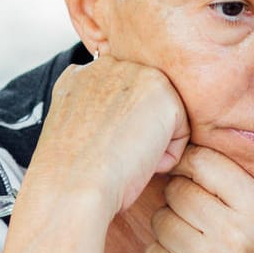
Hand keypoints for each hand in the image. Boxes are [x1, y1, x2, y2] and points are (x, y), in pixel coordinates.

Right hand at [33, 56, 189, 215]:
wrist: (71, 186)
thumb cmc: (71, 176)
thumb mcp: (76, 133)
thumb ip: (97, 113)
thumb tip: (124, 124)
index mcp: (81, 74)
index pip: (119, 97)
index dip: (118, 130)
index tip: (101, 152)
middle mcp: (109, 66)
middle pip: (145, 105)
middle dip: (137, 134)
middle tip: (111, 156)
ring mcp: (136, 73)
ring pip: (164, 117)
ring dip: (152, 145)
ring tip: (122, 158)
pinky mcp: (162, 91)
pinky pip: (182, 131)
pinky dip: (167, 157)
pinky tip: (138, 161)